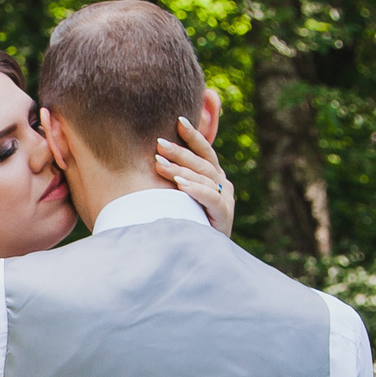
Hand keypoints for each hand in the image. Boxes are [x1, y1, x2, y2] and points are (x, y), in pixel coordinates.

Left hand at [154, 116, 235, 236]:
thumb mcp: (178, 198)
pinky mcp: (224, 215)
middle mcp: (222, 185)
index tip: (179, 120)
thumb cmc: (185, 224)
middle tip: (158, 143)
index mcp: (213, 177)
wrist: (201, 256)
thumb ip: (173, 179)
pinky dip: (195, 190)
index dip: (193, 135)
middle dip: (179, 151)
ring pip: (204, 178)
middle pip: (201, 162)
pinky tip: (179, 185)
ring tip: (159, 163)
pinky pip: (210, 198)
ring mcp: (226, 199)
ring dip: (180, 170)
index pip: (205, 151)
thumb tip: (149, 159)